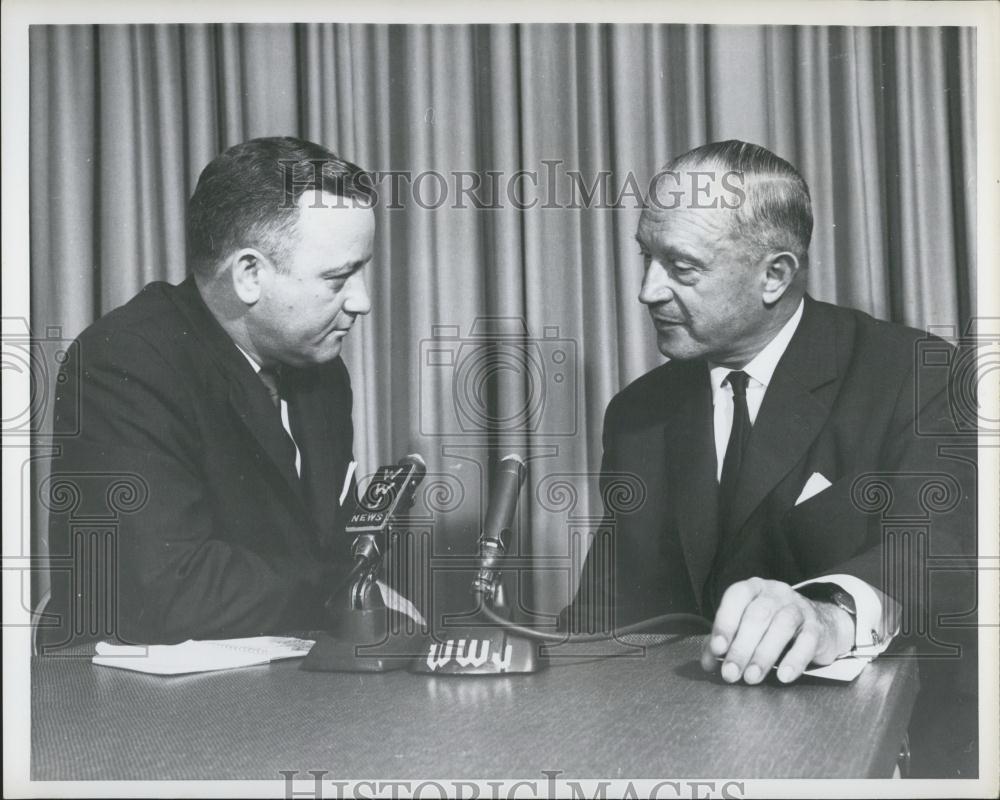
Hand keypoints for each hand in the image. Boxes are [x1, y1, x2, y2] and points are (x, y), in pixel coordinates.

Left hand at [699, 577, 854, 684]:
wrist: (820, 623)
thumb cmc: (772, 626)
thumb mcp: (746, 628)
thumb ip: (724, 642)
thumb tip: (708, 662)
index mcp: (753, 588)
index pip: (736, 597)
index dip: (725, 622)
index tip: (717, 648)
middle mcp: (776, 593)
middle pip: (757, 616)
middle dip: (741, 647)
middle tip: (730, 673)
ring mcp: (799, 607)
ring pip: (782, 626)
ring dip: (764, 655)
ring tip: (752, 678)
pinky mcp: (818, 627)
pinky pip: (808, 641)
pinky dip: (795, 660)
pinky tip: (784, 676)